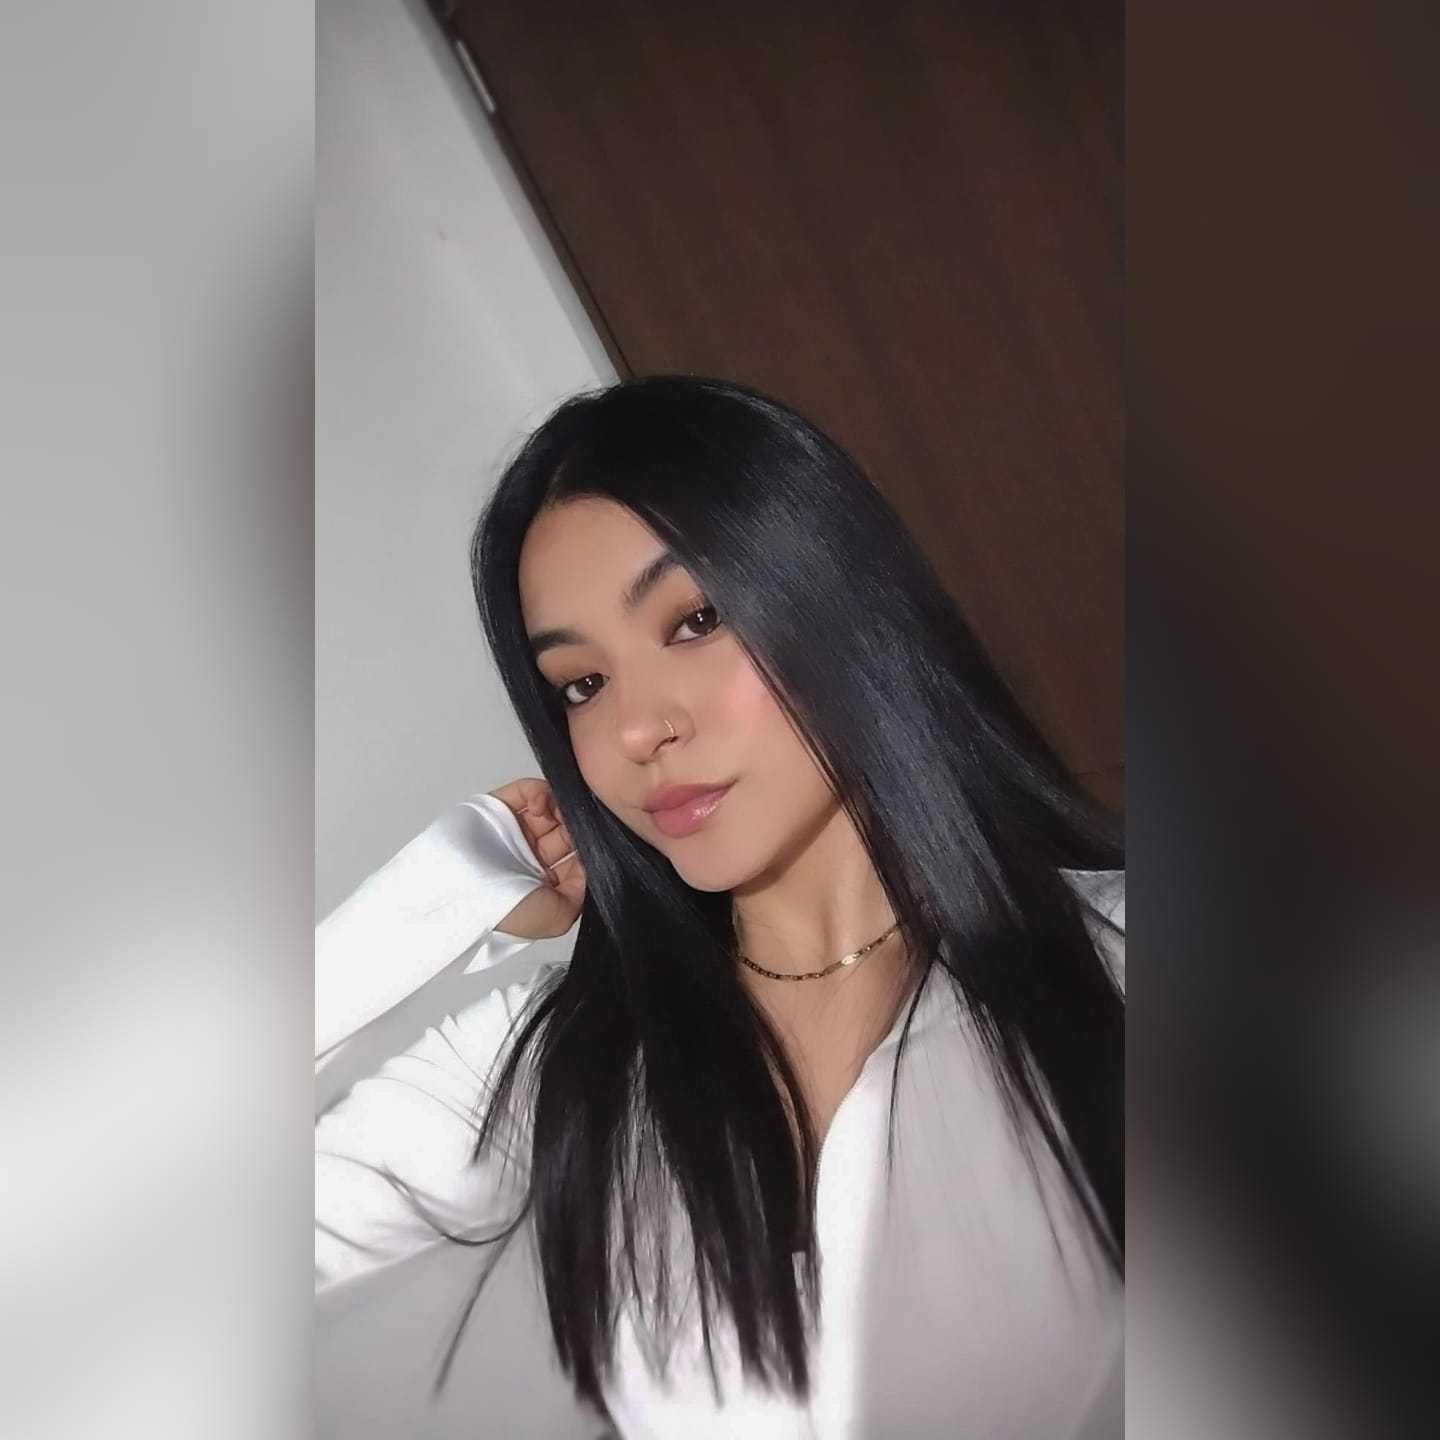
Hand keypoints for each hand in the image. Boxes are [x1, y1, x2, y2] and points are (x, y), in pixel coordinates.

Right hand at [489, 777, 586, 939]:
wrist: (460, 897)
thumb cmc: (506, 913)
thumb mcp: (557, 918)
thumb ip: (581, 890)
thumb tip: (588, 864)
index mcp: (542, 880)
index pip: (575, 855)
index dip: (589, 847)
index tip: (599, 842)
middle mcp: (529, 854)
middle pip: (565, 828)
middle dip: (577, 825)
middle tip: (585, 824)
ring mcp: (513, 829)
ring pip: (550, 807)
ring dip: (562, 808)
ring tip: (563, 815)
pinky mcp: (497, 807)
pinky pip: (525, 791)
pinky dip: (540, 792)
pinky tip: (544, 806)